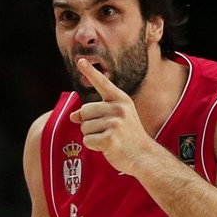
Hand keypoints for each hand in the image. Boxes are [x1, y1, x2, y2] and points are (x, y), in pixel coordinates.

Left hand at [69, 58, 151, 174]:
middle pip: (85, 110)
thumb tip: (73, 115)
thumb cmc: (128, 137)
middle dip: (88, 123)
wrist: (144, 156)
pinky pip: (87, 140)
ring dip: (92, 136)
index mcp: (121, 100)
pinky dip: (93, 146)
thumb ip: (95, 113)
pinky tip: (107, 147)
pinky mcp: (110, 138)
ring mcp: (115, 123)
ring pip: (84, 127)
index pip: (102, 83)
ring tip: (109, 139)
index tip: (80, 60)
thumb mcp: (115, 119)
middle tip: (106, 131)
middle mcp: (119, 109)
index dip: (90, 72)